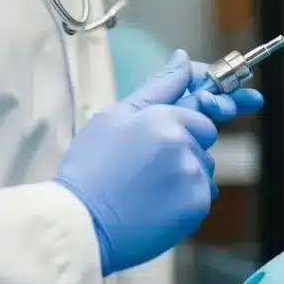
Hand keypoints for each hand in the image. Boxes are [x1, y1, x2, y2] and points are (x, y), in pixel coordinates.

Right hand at [55, 50, 260, 276]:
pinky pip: (202, 195)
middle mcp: (182, 143)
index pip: (201, 111)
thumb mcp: (114, 118)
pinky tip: (155, 206)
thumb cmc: (90, 170)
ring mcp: (191, 174)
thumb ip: (158, 87)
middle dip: (185, 147)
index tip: (196, 127)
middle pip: (203, 139)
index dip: (191, 122)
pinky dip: (185, 200)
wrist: (80, 225)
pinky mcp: (196, 204)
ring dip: (184, 175)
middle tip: (145, 166)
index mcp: (161, 117)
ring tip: (144, 190)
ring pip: (203, 168)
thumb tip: (183, 58)